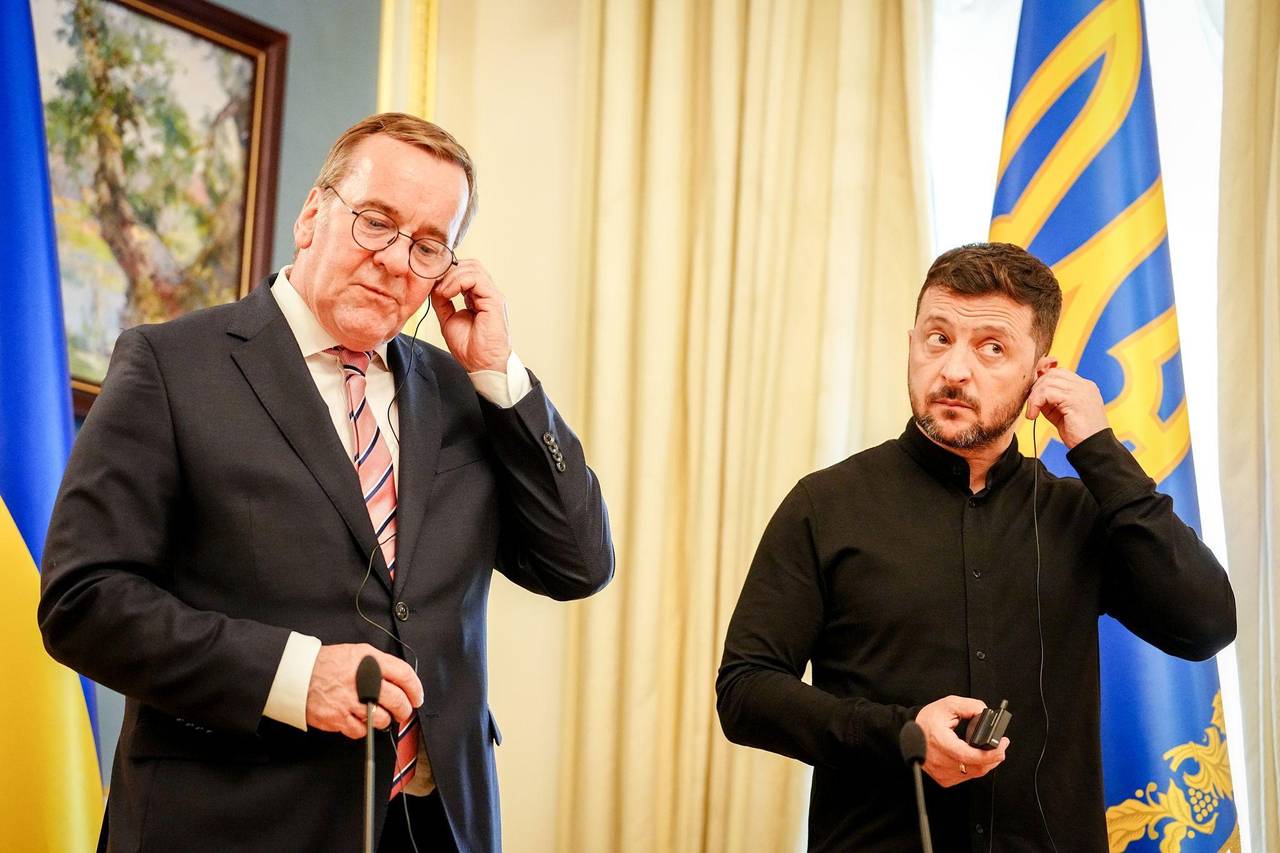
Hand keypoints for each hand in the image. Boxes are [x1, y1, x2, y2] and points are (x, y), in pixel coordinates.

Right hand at [305, 643, 423, 738]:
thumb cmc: (326, 664)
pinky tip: (359, 719)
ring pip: (382, 718)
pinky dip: (363, 729)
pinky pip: (361, 731)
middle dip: (404, 710)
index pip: (405, 675)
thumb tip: (399, 679)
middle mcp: (364, 681)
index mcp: (371, 661)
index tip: (417, 697)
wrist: (298, 674)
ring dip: (384, 720)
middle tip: (403, 711)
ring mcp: (352, 701)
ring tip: (378, 715)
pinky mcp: (340, 718)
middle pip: (398, 700)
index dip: (415, 689)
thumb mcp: (357, 652)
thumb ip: (379, 664)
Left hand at [429, 259, 511, 372]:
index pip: (465, 271)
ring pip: (473, 268)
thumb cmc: (471, 349)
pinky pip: (476, 278)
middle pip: (470, 265)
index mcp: (478, 298)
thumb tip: (434, 286)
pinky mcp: (494, 301)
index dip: (447, 273)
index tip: (431, 283)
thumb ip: (443, 302)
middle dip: (448, 271)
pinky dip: (457, 282)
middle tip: (434, 284)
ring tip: (440, 291)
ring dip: (451, 276)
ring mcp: (492, 296)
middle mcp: (487, 294)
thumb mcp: (448, 319)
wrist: (482, 365)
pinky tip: (447, 294)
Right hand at [915, 695, 1008, 786]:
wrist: (909, 733)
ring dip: (987, 762)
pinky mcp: (944, 779)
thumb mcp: (948, 705)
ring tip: (990, 750)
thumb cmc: (927, 721)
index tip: (1002, 744)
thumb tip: (985, 713)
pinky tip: (976, 758)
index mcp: (941, 742)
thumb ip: (970, 706)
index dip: (991, 753)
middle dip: (995, 756)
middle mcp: (940, 761)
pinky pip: (967, 777)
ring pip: (974, 774)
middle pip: (977, 767)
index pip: (969, 755)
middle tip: (1002, 745)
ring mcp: (942, 773)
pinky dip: (976, 767)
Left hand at [1024, 366, 1107, 448]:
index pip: (1059, 372)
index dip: (1042, 381)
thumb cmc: (1077, 434)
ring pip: (1048, 381)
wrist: (1093, 449)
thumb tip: (1032, 390)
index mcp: (1084, 387)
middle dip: (1036, 388)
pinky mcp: (1075, 399)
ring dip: (1034, 397)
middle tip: (1031, 406)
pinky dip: (1036, 403)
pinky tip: (1034, 415)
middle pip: (1052, 374)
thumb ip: (1049, 399)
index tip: (1033, 397)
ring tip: (1032, 413)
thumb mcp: (1059, 412)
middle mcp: (1084, 386)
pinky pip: (1047, 392)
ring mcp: (1081, 391)